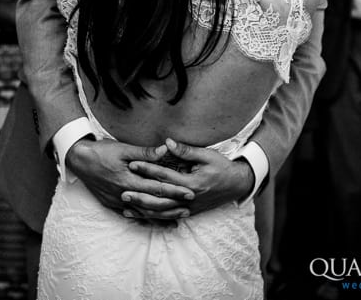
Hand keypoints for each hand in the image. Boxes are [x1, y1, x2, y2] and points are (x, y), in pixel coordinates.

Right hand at [66, 138, 193, 221]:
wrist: (78, 159)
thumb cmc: (101, 151)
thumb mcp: (122, 148)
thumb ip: (144, 153)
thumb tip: (164, 150)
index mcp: (128, 180)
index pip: (156, 188)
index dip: (174, 191)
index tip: (189, 192)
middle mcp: (123, 194)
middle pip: (152, 204)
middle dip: (172, 207)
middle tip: (189, 208)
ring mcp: (117, 201)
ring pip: (143, 213)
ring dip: (161, 217)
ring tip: (177, 219)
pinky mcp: (111, 204)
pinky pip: (131, 216)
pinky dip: (144, 220)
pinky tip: (154, 223)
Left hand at [128, 138, 253, 217]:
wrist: (238, 184)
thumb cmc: (222, 167)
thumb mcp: (206, 155)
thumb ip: (186, 151)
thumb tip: (168, 142)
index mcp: (191, 183)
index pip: (164, 176)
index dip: (148, 169)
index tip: (132, 164)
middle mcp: (188, 199)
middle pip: (160, 198)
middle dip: (140, 195)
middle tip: (122, 191)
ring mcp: (189, 208)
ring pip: (162, 212)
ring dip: (143, 210)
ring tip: (125, 207)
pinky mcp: (189, 213)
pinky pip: (168, 217)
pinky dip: (154, 218)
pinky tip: (141, 216)